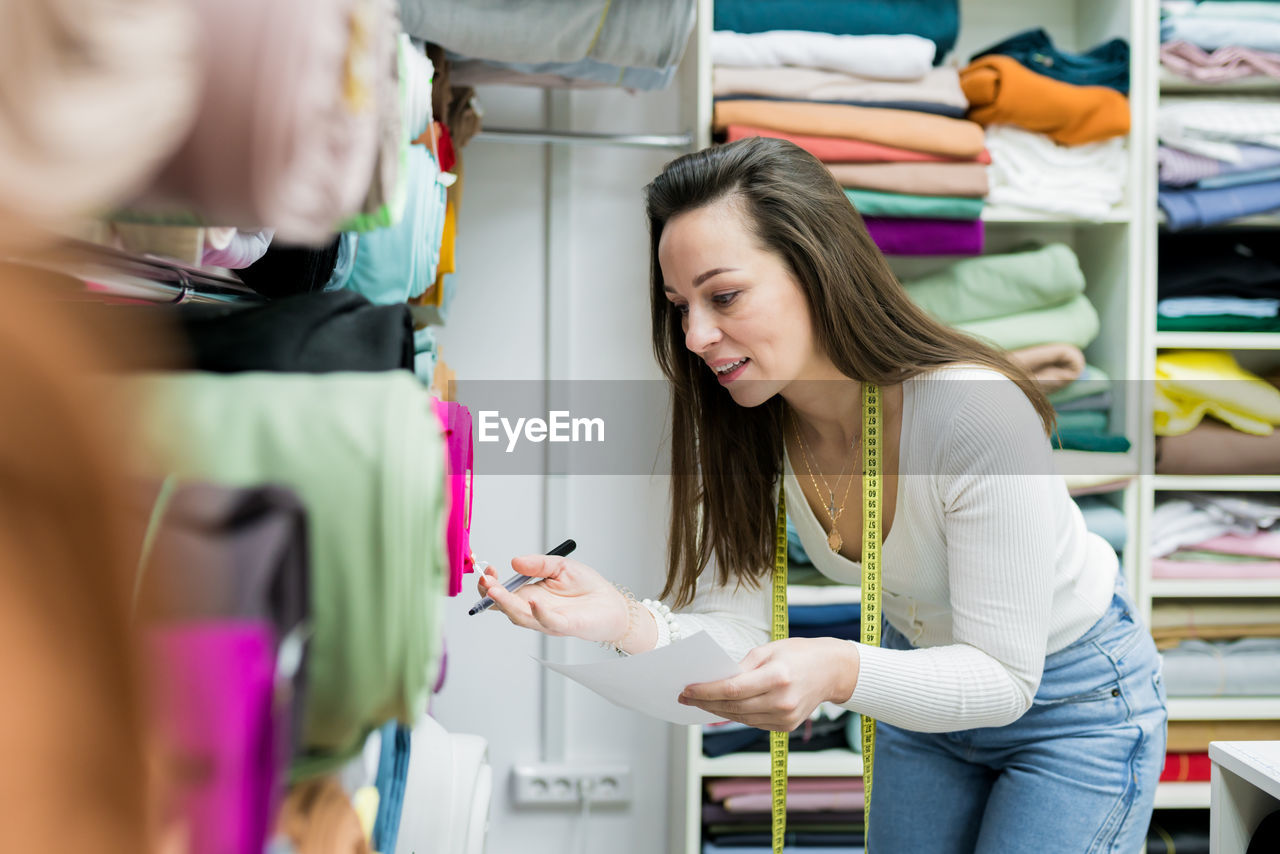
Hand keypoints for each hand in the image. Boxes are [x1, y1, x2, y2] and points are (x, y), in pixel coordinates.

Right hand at [477, 554, 629, 643]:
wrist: (613, 605)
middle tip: (486, 581)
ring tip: (496, 590)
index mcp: (530, 595)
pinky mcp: (566, 626)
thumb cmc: (587, 588)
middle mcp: (534, 610)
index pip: (502, 593)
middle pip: (505, 607)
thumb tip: (515, 561)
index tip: (486, 571)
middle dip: (492, 595)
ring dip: (506, 604)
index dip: (490, 584)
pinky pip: (549, 622)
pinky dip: (539, 613)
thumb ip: (539, 564)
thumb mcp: (561, 566)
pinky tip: (532, 602)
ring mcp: (548, 620)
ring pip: (521, 617)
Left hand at [677, 637, 859, 730]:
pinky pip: (753, 722)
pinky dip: (735, 715)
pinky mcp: (786, 726)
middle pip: (733, 707)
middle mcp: (781, 701)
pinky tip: (721, 708)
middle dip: (706, 702)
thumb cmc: (798, 654)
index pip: (732, 689)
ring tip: (699, 702)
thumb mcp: (769, 649)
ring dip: (717, 711)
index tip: (686, 690)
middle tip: (685, 697)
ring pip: (741, 718)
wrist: (832, 671)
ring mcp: (785, 717)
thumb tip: (716, 680)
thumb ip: (742, 666)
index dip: (706, 691)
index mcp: (777, 677)